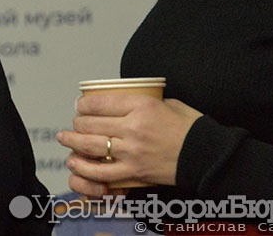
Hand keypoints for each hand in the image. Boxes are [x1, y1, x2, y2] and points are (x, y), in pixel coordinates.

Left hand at [56, 94, 201, 195]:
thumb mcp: (168, 103)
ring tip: (64, 138)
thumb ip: (144, 100)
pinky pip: (102, 172)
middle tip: (74, 122)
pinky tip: (74, 162)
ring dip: (72, 141)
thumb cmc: (191, 128)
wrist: (208, 156)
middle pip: (91, 123)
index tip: (80, 106)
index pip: (99, 102)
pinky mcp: (135, 171)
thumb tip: (124, 99)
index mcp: (141, 106)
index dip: (83, 104)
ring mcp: (133, 151)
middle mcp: (133, 127)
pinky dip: (84, 168)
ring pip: (91, 145)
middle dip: (77, 122)